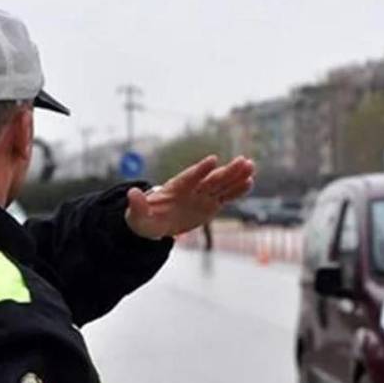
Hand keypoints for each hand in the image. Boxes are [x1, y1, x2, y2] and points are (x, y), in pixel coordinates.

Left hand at [125, 155, 254, 239]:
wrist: (154, 222)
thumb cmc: (144, 218)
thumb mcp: (137, 216)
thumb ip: (137, 205)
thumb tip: (132, 193)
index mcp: (175, 189)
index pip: (189, 178)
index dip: (200, 170)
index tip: (212, 160)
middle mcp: (191, 189)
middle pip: (211, 179)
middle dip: (226, 171)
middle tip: (243, 160)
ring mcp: (202, 196)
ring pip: (222, 185)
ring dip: (236, 176)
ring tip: (252, 167)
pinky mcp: (209, 204)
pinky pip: (225, 197)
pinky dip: (237, 190)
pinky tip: (250, 182)